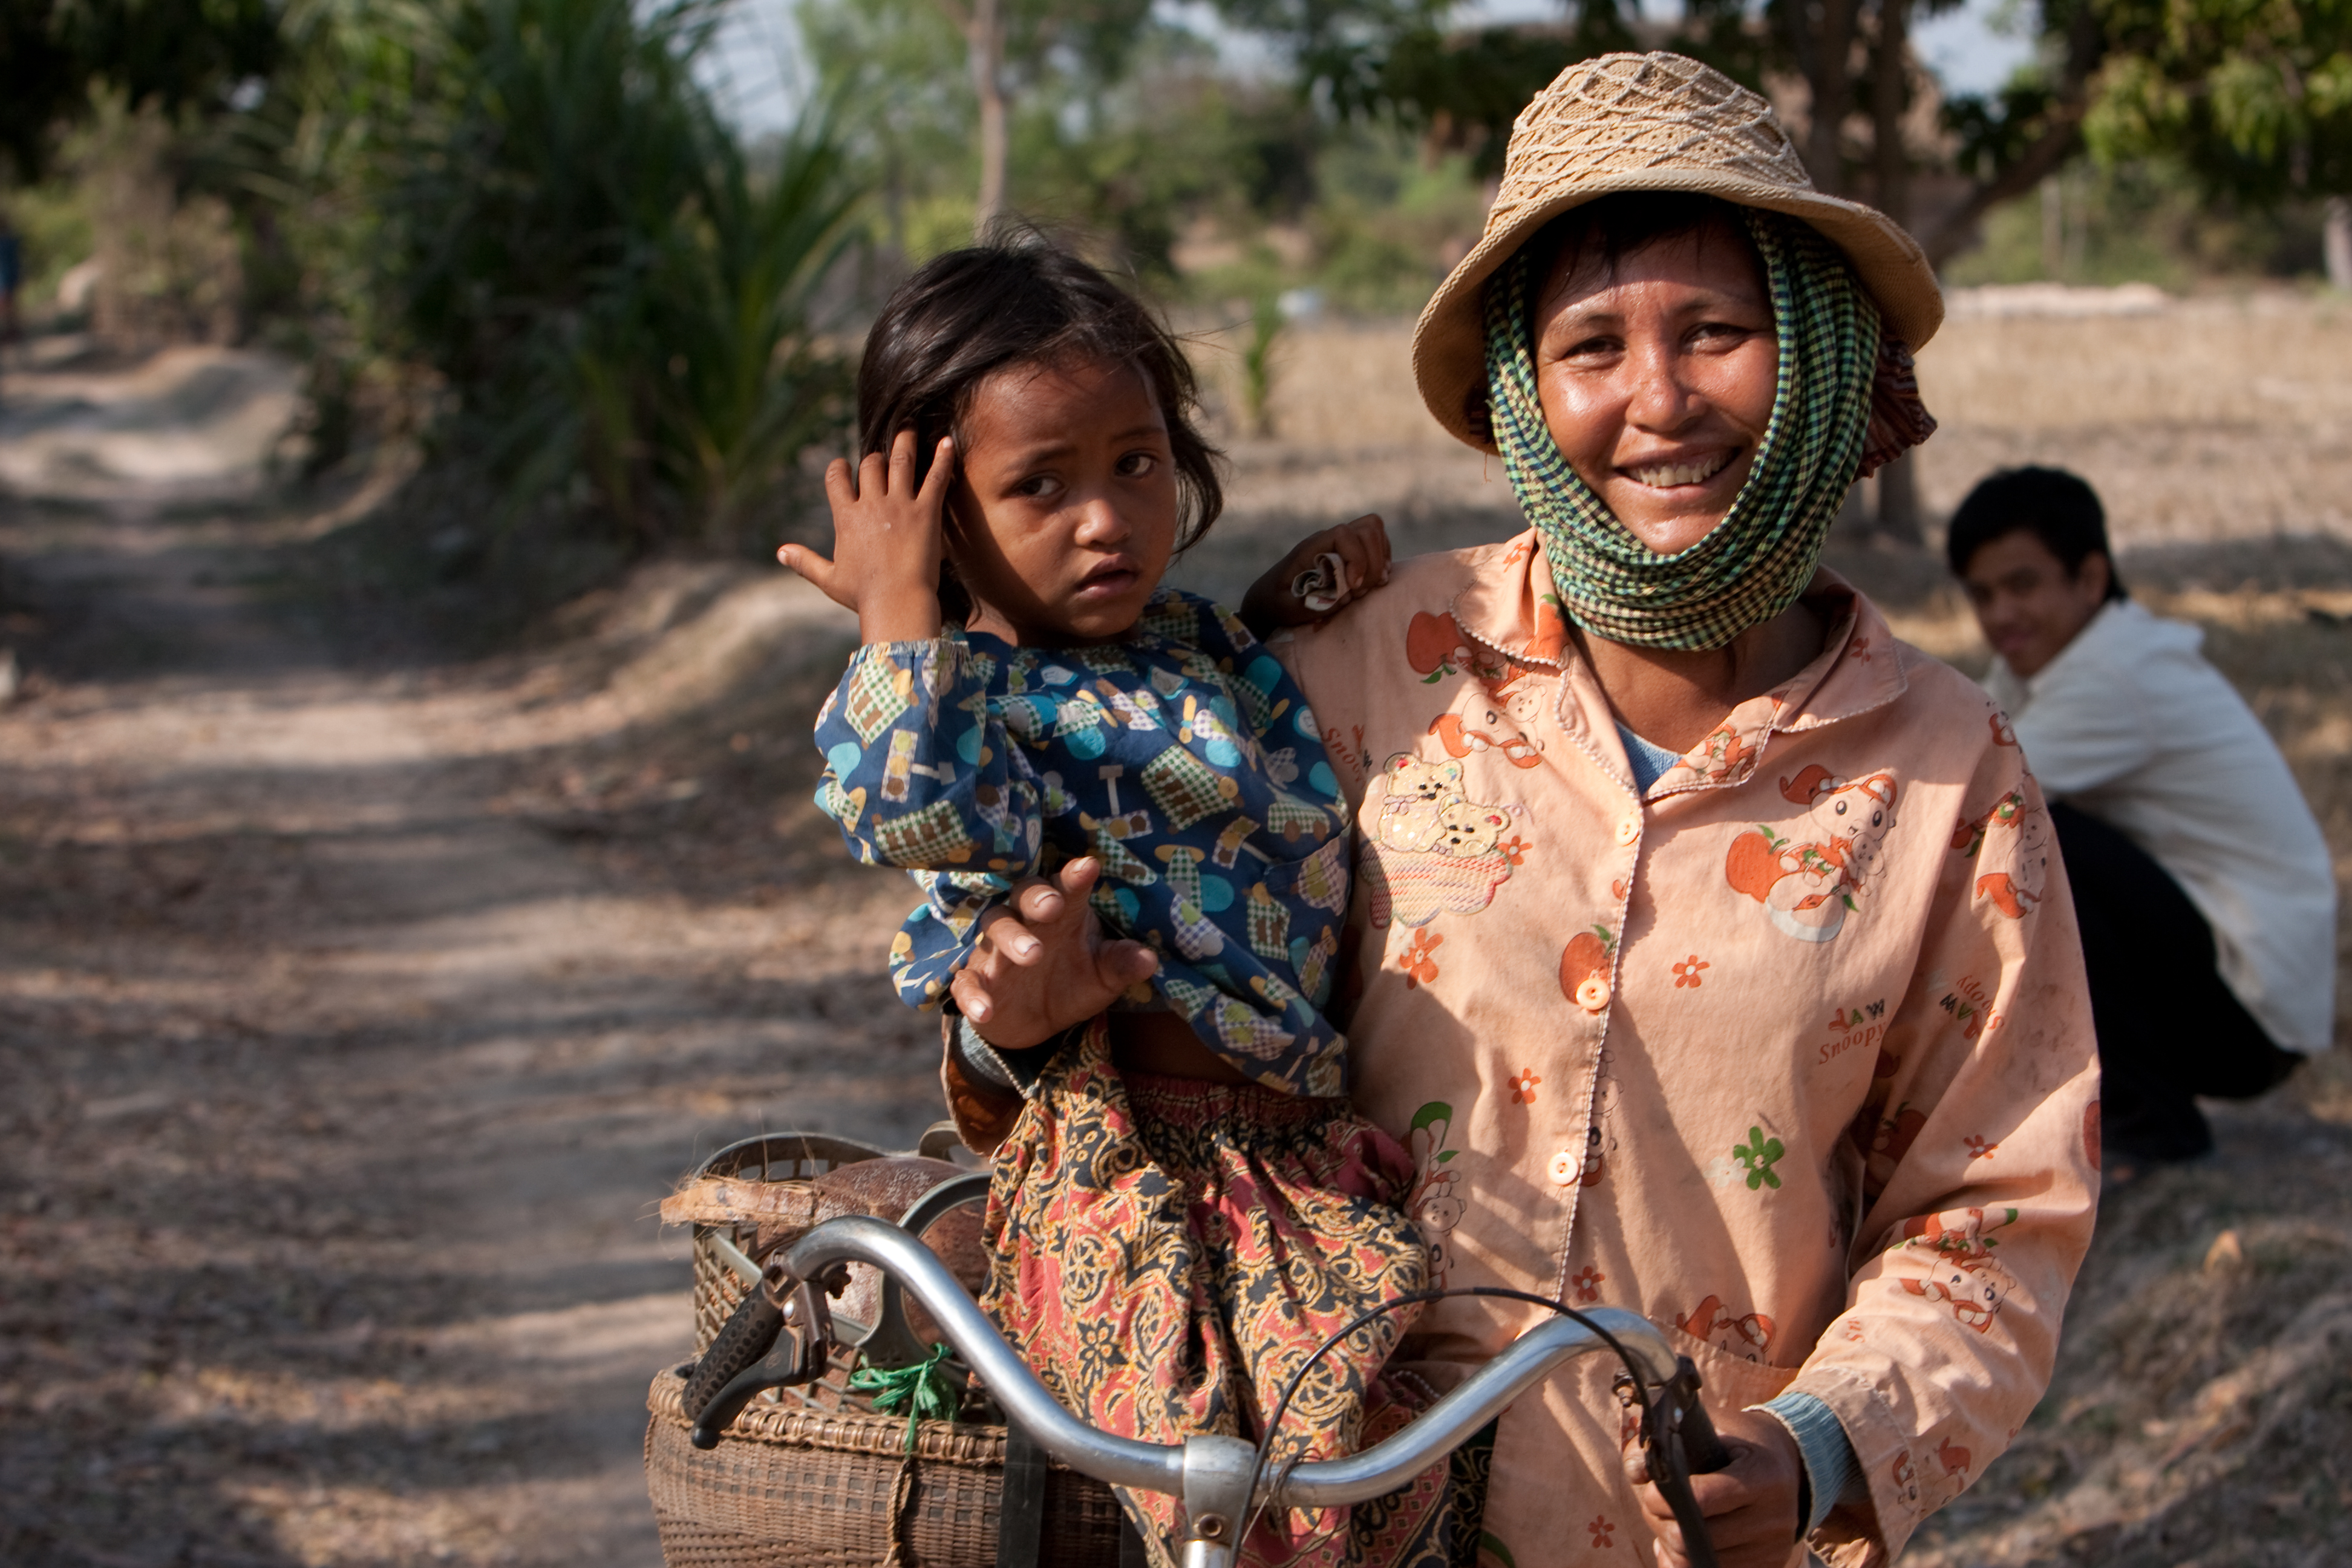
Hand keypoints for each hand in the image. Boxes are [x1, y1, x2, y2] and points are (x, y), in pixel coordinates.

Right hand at [779, 427, 953, 643]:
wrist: (897, 603)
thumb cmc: (863, 596)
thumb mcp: (829, 578)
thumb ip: (805, 562)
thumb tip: (780, 552)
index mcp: (846, 517)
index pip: (836, 478)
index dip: (839, 469)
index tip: (843, 466)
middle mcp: (872, 504)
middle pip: (871, 465)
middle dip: (875, 458)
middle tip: (882, 456)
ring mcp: (900, 505)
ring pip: (901, 461)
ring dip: (904, 441)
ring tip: (909, 427)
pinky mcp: (927, 512)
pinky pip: (935, 477)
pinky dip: (942, 457)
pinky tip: (948, 441)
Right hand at [948, 858, 1159, 1048]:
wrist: (1034, 1023)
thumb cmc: (1073, 984)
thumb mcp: (1103, 977)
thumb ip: (1121, 964)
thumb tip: (1150, 959)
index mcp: (1062, 914)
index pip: (1067, 888)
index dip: (1075, 877)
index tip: (1089, 866)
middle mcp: (1026, 921)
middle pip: (1024, 894)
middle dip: (1037, 897)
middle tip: (1052, 905)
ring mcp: (996, 948)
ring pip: (995, 926)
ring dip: (1011, 938)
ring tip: (1032, 954)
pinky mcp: (976, 979)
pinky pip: (966, 980)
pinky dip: (972, 994)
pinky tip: (986, 1011)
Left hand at [1239, 513, 1392, 635]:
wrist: (1270, 598)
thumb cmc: (1277, 603)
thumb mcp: (1288, 609)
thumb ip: (1314, 603)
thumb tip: (1345, 595)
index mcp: (1310, 548)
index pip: (1343, 534)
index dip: (1356, 559)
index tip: (1353, 586)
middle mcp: (1327, 539)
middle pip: (1367, 528)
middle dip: (1372, 563)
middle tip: (1360, 591)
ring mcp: (1340, 543)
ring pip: (1374, 530)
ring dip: (1379, 559)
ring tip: (1368, 586)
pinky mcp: (1349, 551)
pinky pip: (1377, 541)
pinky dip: (1381, 559)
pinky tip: (1372, 581)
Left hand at [1623, 1406, 1805, 1567]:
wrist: (1789, 1463)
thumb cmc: (1739, 1442)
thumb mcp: (1710, 1428)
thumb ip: (1668, 1441)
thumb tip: (1636, 1470)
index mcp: (1764, 1475)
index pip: (1702, 1499)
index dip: (1664, 1499)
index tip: (1650, 1492)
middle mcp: (1776, 1517)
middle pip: (1698, 1538)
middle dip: (1661, 1523)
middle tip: (1653, 1507)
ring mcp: (1774, 1547)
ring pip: (1701, 1562)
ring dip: (1671, 1545)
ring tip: (1667, 1522)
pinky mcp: (1769, 1565)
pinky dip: (1688, 1562)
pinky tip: (1681, 1543)